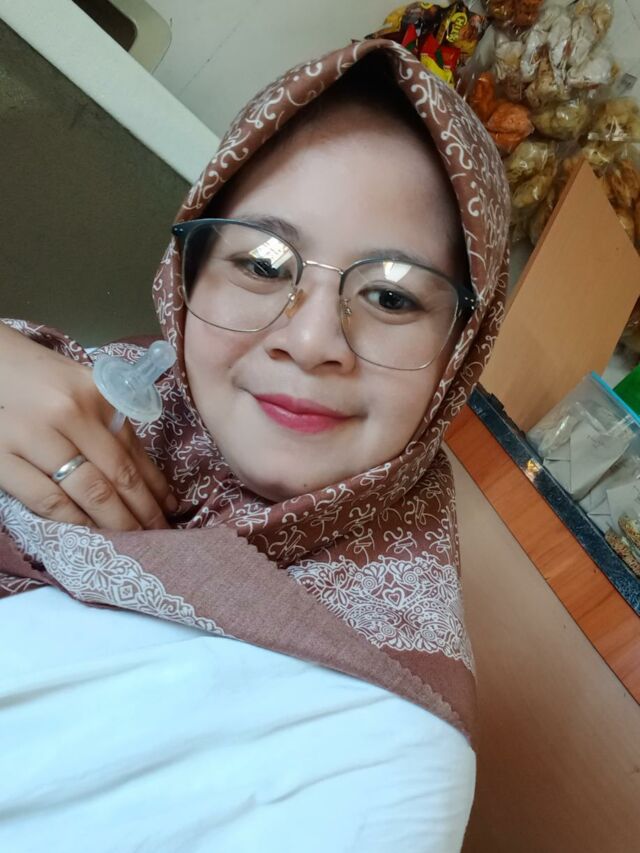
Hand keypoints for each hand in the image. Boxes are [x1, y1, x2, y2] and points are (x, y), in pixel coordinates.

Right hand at [0, 323, 175, 528]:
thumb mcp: (83, 390)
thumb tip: (147, 479)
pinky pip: (48, 501)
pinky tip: (91, 534)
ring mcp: (33, 436)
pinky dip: (74, 522)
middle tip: (159, 535)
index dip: (155, 485)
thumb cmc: (39, 379)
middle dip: (143, 512)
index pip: (134, 450)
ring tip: (132, 541)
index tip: (170, 508)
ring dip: (116, 523)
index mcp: (96, 394)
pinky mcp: (1, 457)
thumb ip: (110, 425)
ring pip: (89, 492)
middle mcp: (69, 413)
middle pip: (118, 475)